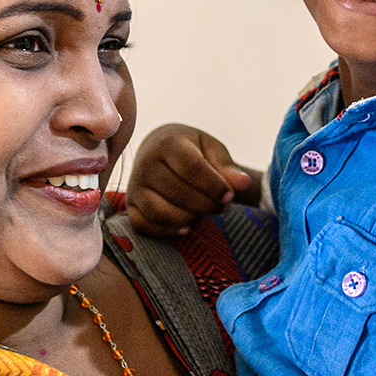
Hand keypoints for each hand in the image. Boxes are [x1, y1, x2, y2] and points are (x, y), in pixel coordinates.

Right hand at [125, 124, 257, 236]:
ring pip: (160, 212)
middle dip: (206, 204)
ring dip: (189, 219)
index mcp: (169, 143)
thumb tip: (243, 184)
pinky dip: (167, 232)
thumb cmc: (192, 150)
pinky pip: (144, 226)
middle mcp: (146, 163)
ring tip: (204, 213)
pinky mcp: (131, 206)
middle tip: (221, 205)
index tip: (229, 196)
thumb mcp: (212, 150)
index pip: (191, 168)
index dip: (214, 186)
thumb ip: (227, 167)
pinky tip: (186, 227)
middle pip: (178, 192)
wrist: (159, 150)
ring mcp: (136, 186)